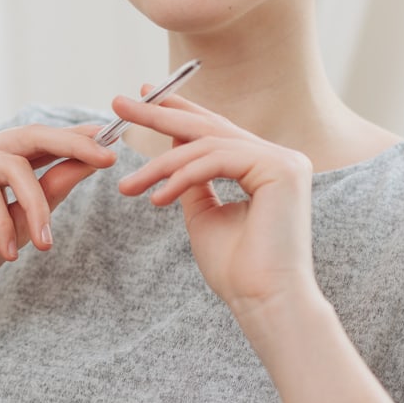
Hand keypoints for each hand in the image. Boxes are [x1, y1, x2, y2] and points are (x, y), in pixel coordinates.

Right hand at [0, 123, 115, 313]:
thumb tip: (90, 161)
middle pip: (33, 136)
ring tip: (43, 246)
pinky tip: (7, 252)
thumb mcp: (21, 223)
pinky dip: (1, 223)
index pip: (43, 140)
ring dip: (36, 207)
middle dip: (73, 144)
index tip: (114, 140)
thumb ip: (50, 191)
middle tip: (107, 158)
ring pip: (14, 166)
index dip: (77, 137)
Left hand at [111, 92, 321, 316]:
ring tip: (128, 185)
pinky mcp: (281, 170)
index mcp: (266, 167)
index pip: (217, 131)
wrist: (264, 303)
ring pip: (206, 146)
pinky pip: (216, 160)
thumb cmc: (237, 271)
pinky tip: (156, 198)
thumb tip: (172, 154)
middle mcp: (280, 158)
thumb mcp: (205, 216)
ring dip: (160, 165)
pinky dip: (181, 177)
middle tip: (119, 103)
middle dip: (161, 114)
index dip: (179, 113)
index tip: (142, 99)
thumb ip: (193, 182)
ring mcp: (284, 161)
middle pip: (210, 127)